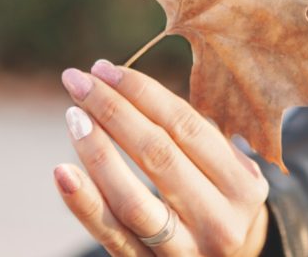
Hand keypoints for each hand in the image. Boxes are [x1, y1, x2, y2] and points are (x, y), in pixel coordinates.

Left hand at [53, 60, 269, 256]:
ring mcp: (185, 252)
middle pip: (159, 156)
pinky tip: (62, 172)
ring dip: (98, 152)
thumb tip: (125, 85)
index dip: (143, 94)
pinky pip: (112, 235)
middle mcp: (220, 221)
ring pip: (133, 199)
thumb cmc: (219, 199)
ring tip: (74, 116)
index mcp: (245, 186)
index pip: (187, 128)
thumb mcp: (228, 170)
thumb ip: (195, 135)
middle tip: (80, 81)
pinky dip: (84, 204)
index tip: (107, 69)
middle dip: (114, 111)